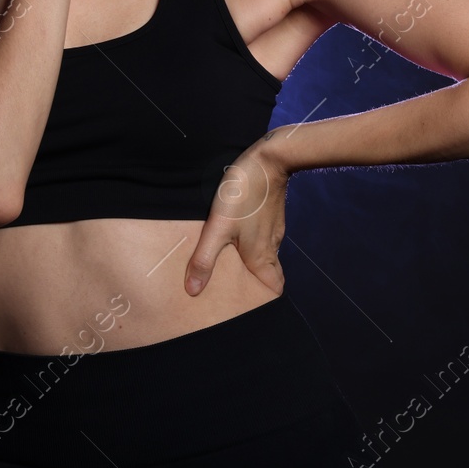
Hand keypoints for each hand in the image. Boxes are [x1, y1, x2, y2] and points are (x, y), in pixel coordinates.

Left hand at [184, 139, 290, 297]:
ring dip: (252, 264)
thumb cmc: (243, 194)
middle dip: (256, 285)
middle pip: (269, 273)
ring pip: (265, 255)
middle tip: (236, 292)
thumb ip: (205, 259)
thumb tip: (193, 291)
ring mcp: (273, 229)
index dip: (268, 301)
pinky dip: (253, 245)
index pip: (275, 288)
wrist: (269, 158)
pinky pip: (264, 238)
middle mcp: (271, 246)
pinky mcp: (270, 214)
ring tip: (231, 268)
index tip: (254, 309)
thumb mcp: (218, 227)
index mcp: (261, 256)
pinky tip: (237, 239)